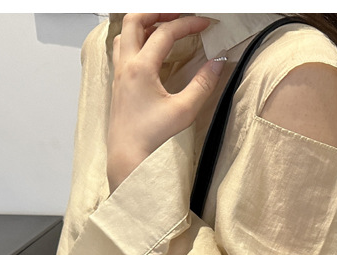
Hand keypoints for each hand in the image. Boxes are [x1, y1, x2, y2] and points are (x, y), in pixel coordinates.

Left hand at [107, 13, 225, 191]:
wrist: (128, 157)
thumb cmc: (152, 138)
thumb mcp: (184, 111)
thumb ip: (203, 84)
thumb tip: (218, 63)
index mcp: (141, 68)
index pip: (166, 33)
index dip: (188, 24)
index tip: (206, 24)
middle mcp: (126, 66)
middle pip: (135, 19)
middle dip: (158, 12)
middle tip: (179, 14)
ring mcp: (119, 74)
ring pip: (125, 34)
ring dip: (144, 24)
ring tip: (163, 27)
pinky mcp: (119, 85)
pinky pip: (122, 50)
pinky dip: (136, 41)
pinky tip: (149, 51)